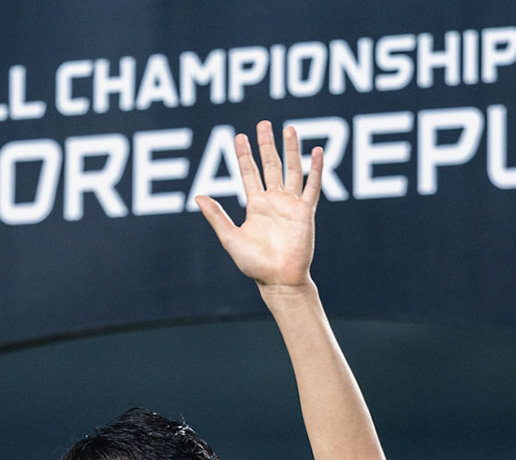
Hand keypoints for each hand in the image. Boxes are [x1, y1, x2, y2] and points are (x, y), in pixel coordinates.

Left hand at [195, 121, 320, 289]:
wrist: (278, 280)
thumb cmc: (254, 264)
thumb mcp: (230, 237)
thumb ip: (216, 216)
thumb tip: (198, 196)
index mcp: (256, 205)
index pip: (249, 173)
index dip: (243, 155)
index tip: (238, 136)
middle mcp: (273, 201)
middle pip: (269, 165)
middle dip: (266, 144)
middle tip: (263, 123)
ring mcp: (290, 204)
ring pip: (292, 169)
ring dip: (291, 149)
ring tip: (289, 128)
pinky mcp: (305, 212)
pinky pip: (312, 186)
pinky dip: (316, 168)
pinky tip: (317, 151)